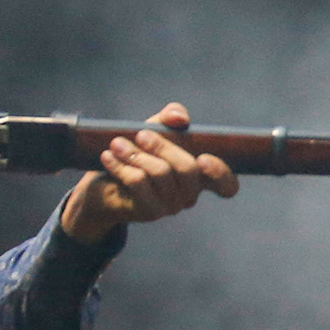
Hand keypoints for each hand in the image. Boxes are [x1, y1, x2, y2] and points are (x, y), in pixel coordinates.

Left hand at [59, 102, 239, 242]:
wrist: (102, 185)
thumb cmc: (136, 154)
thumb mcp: (154, 130)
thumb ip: (170, 117)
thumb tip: (180, 119)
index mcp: (199, 176)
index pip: (227, 186)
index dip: (221, 173)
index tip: (203, 158)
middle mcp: (189, 194)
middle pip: (188, 169)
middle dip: (163, 146)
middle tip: (141, 133)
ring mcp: (171, 206)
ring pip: (161, 173)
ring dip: (136, 153)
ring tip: (117, 143)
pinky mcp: (149, 211)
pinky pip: (139, 182)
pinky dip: (122, 164)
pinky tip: (108, 156)